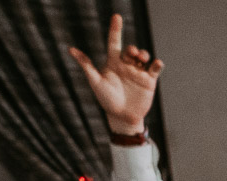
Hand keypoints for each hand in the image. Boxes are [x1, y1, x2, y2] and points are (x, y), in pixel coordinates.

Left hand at [67, 15, 161, 136]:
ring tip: (141, 58)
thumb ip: (86, 65)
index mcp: (113, 62)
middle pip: (130, 50)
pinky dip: (157, 64)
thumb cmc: (106, 100)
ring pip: (143, 56)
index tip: (117, 16)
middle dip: (132, 49)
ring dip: (143, 54)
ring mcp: (138, 72)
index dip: (115, 29)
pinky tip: (156, 63)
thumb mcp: (95, 81)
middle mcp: (126, 65)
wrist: (122, 117)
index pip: (114, 42)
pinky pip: (155, 69)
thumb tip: (70, 49)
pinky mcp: (149, 81)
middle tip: (132, 54)